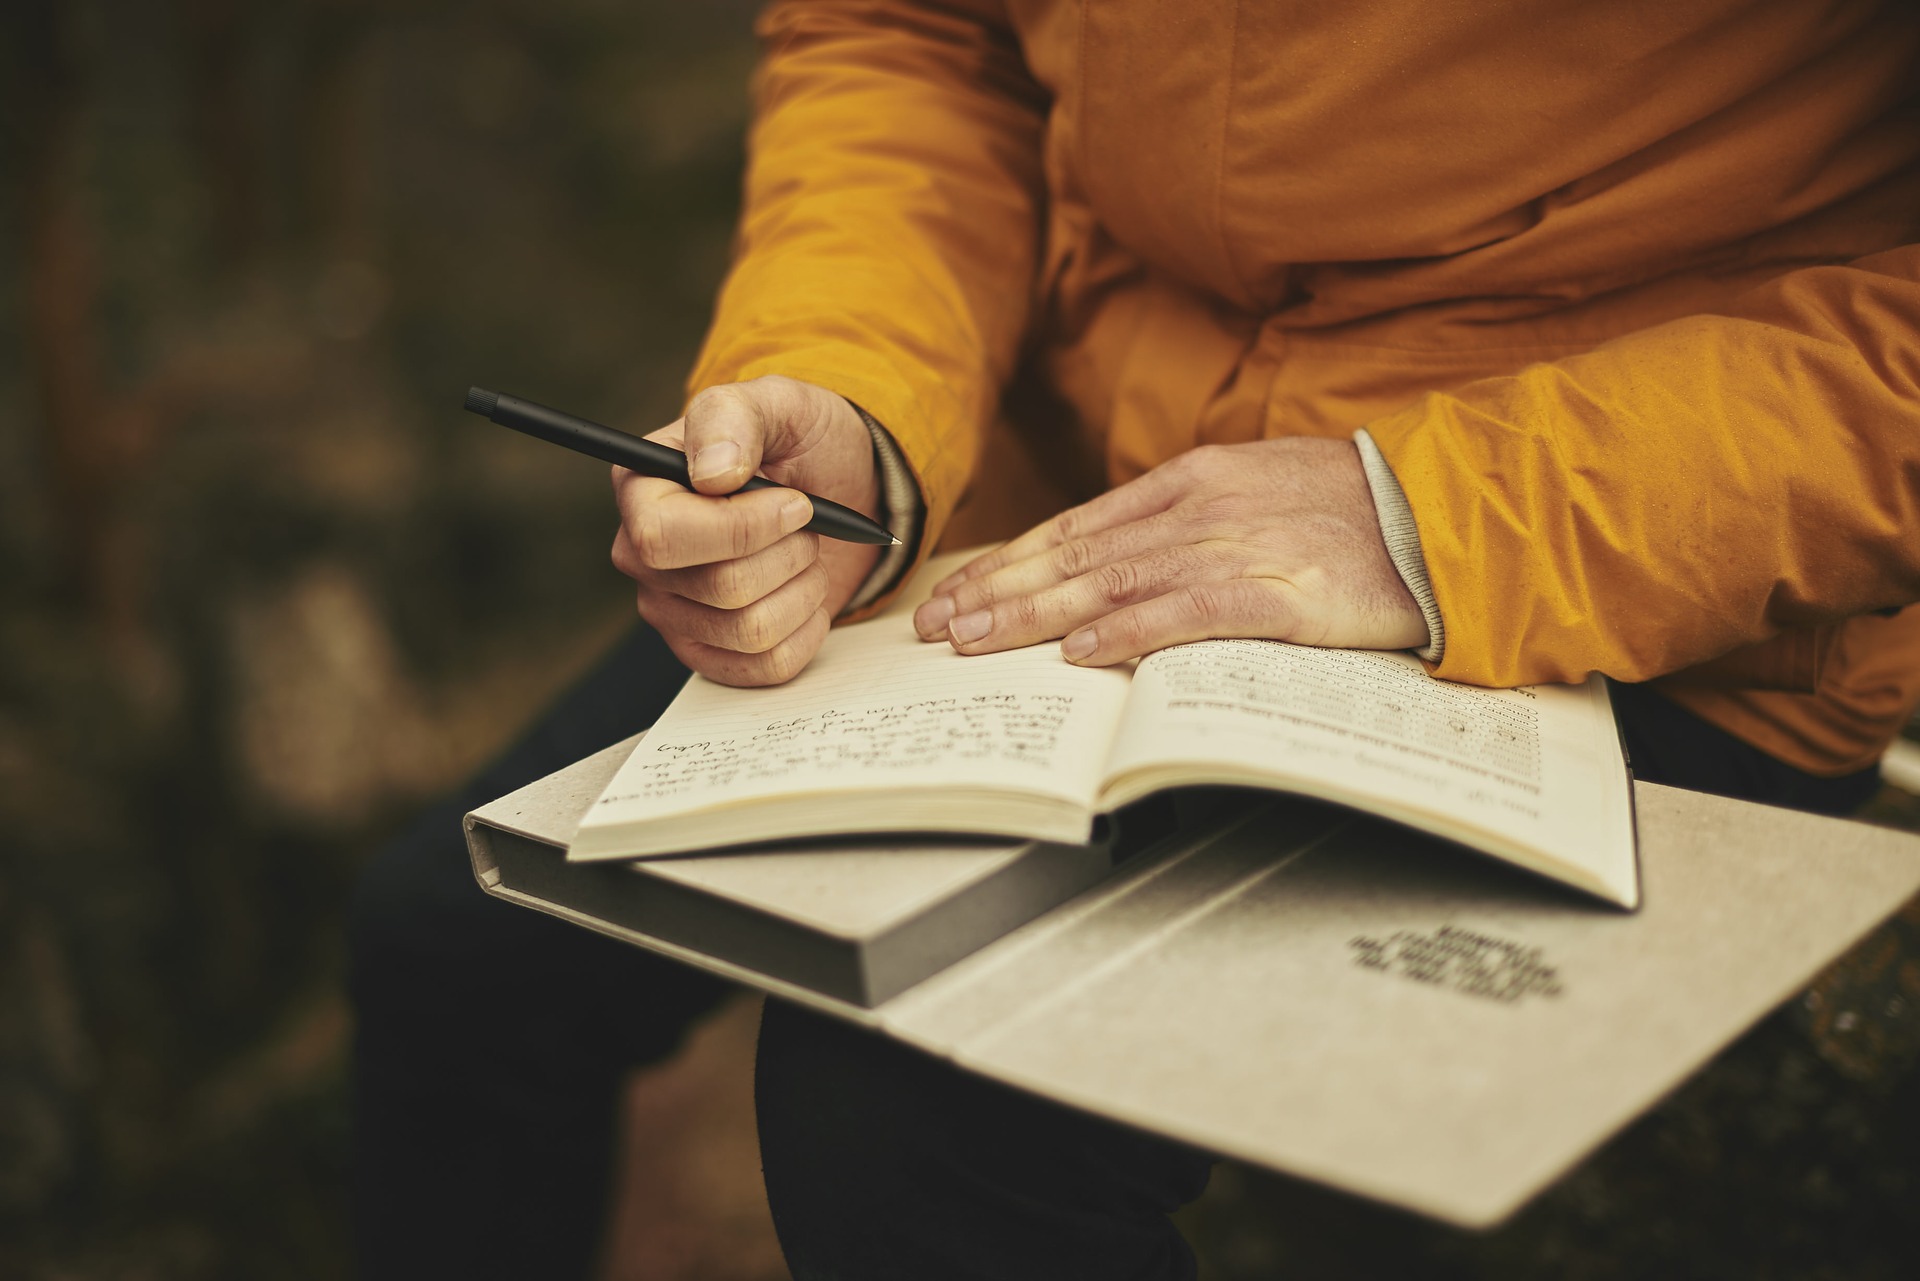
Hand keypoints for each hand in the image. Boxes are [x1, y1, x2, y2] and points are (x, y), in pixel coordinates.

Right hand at [611, 376, 882, 685]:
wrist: (838, 489)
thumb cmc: (798, 442)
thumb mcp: (777, 404)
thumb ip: (735, 418)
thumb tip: (712, 474)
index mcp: (641, 489)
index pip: (662, 538)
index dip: (741, 529)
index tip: (795, 502)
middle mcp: (644, 557)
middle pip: (720, 588)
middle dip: (788, 554)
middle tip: (805, 523)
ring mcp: (673, 611)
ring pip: (751, 630)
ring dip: (803, 588)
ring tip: (805, 554)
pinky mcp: (711, 652)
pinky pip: (768, 667)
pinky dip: (808, 629)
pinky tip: (804, 592)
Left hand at [912, 438, 1426, 663]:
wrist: (1445, 513)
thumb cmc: (1356, 512)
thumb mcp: (1258, 492)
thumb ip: (1188, 521)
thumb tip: (1119, 562)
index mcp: (1193, 481)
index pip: (1076, 527)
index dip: (1010, 562)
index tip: (959, 592)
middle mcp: (1199, 507)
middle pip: (1076, 555)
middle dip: (997, 592)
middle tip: (937, 627)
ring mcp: (1235, 547)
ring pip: (1110, 583)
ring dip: (1034, 615)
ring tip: (976, 641)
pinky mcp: (1276, 593)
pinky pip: (1184, 614)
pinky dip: (1126, 634)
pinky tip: (1079, 654)